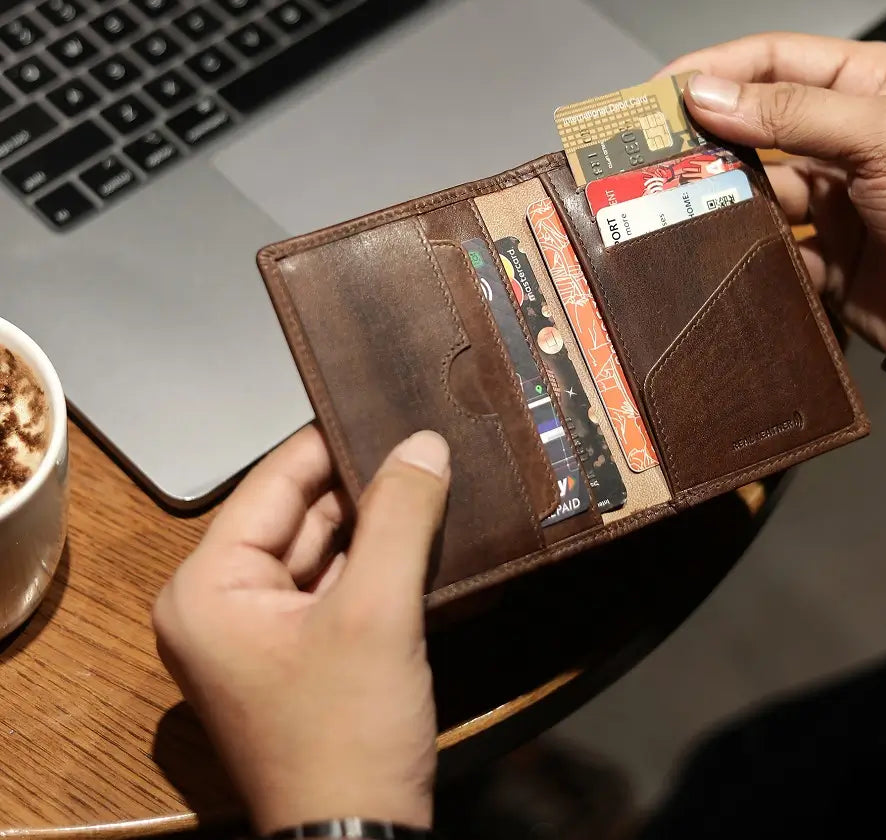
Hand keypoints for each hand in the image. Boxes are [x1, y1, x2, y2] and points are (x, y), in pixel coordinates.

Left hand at [153, 426, 450, 834]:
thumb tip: (425, 442)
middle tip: (420, 441)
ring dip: (373, 522)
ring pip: (321, 548)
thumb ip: (399, 516)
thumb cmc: (348, 728)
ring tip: (428, 475)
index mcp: (208, 587)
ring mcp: (258, 632)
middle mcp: (220, 603)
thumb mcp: (377, 611)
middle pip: (298, 515)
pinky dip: (373, 561)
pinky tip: (418, 530)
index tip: (385, 406)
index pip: (272, 484)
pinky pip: (333, 584)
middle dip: (361, 484)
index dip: (331, 443)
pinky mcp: (295, 652)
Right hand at [664, 34, 885, 350]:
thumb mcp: (881, 133)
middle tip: (651, 150)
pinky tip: (720, 242)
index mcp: (867, 86)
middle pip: (754, 125)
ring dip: (720, 192)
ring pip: (753, 186)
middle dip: (706, 136)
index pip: (774, 61)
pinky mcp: (822, 251)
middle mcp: (844, 136)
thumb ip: (790, 111)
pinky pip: (766, 240)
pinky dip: (742, 242)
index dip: (714, 70)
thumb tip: (707, 94)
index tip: (660, 91)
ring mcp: (831, 196)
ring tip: (680, 200)